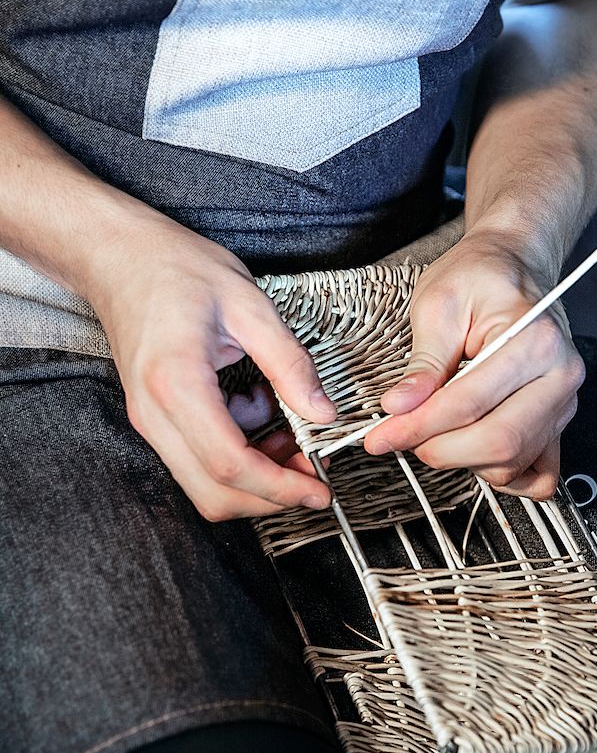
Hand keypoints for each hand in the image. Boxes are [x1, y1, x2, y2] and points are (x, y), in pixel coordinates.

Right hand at [87, 213, 334, 519]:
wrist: (117, 257)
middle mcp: (154, 414)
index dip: (279, 487)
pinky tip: (259, 413)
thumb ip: (289, 363)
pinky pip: (199, 461)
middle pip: (215, 493)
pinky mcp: (155, 421)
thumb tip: (323, 413)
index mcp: (176, 384)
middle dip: (271, 496)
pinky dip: (239, 454)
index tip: (319, 491)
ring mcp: (150, 422)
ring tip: (289, 435)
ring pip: (206, 486)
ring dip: (256, 477)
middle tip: (313, 474)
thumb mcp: (248, 304)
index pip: (230, 464)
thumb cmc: (175, 268)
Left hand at [365, 230, 584, 498]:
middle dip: (437, 449)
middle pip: (496, 443)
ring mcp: (563, 403)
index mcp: (535, 340)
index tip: (382, 434)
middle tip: (401, 435)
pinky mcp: (558, 422)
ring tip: (433, 431)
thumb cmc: (481, 276)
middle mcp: (559, 376)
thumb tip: (400, 408)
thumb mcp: (438, 305)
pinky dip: (502, 475)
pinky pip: (536, 475)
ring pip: (509, 464)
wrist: (514, 265)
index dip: (418, 426)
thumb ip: (422, 364)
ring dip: (462, 460)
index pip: (468, 404)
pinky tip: (472, 453)